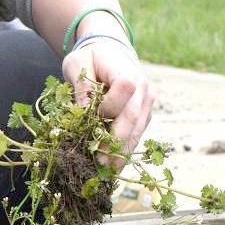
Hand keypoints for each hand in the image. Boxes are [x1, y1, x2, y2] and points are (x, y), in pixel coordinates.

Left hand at [61, 39, 154, 159]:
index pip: (125, 89)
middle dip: (116, 141)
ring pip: (137, 131)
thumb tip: (83, 111)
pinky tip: (113, 165)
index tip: (92, 116)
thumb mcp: (77, 63)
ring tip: (107, 170)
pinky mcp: (145, 115)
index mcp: (127, 71)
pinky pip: (137, 134)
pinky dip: (125, 150)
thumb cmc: (91, 58)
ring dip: (122, 152)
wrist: (111, 53)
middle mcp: (143, 89)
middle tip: (100, 161)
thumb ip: (80, 83)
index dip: (109, 106)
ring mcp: (147, 104)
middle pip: (133, 117)